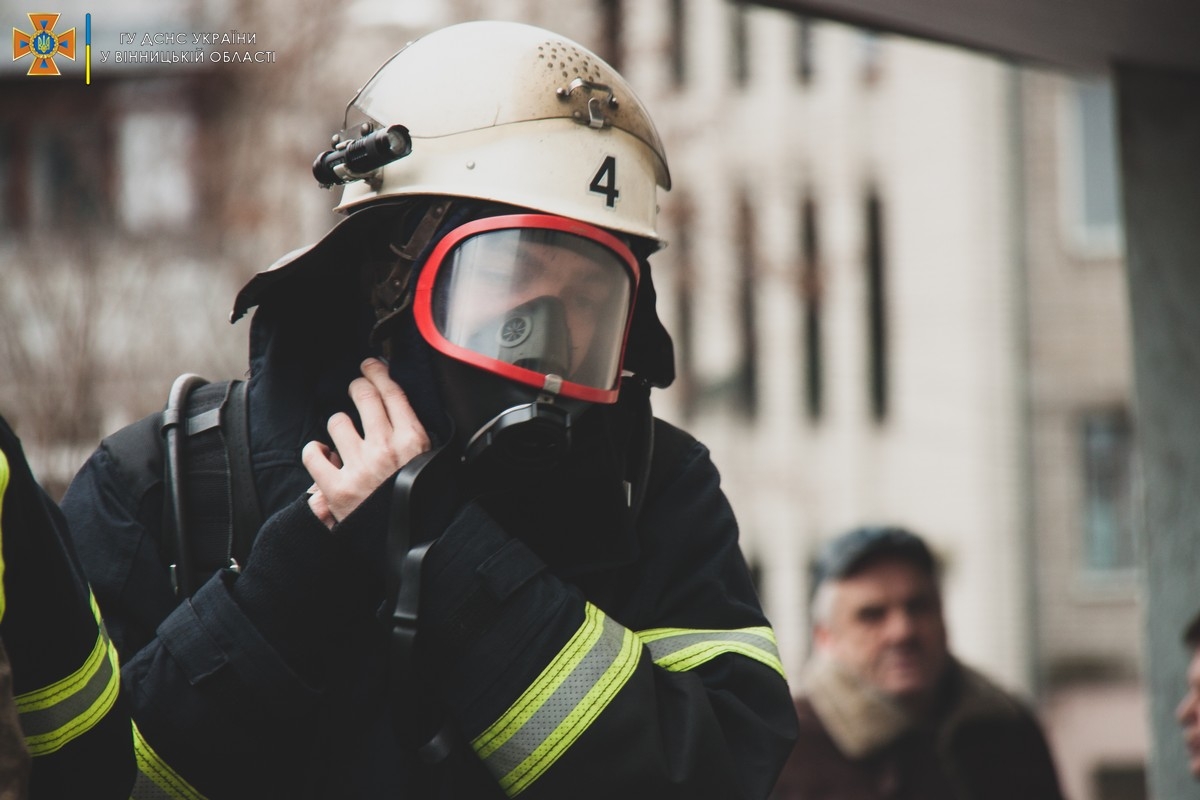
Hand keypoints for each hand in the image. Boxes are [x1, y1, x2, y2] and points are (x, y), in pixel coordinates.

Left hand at [303, 358, 430, 527]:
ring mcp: (359, 466)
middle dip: (357, 386)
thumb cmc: (426, 506)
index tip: (371, 366)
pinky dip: (315, 452)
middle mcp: (385, 448)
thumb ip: (419, 438)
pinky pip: (313, 454)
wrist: (415, 547)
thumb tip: (404, 412)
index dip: (378, 372)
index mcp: (413, 440)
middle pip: (363, 396)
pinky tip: (324, 455)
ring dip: (340, 426)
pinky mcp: (336, 488)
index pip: (391, 391)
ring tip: (346, 439)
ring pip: (337, 422)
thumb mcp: (436, 465)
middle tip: (356, 388)